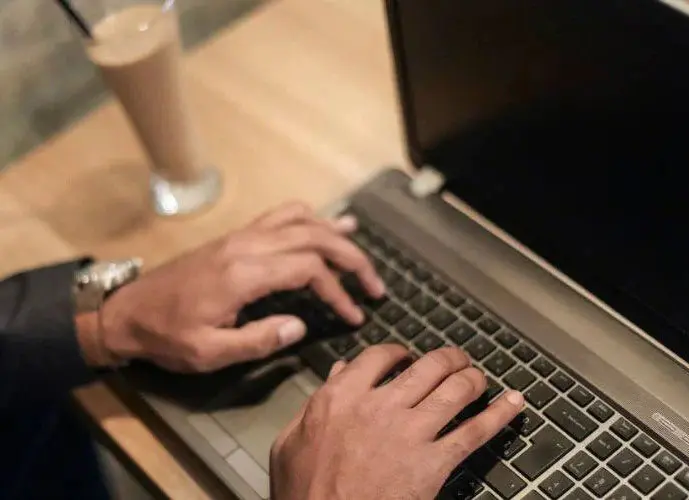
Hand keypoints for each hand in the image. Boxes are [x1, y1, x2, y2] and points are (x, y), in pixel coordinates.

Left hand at [82, 202, 384, 370]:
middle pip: (314, 237)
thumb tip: (300, 327)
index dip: (339, 291)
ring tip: (359, 246)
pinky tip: (324, 225)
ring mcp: (242, 236)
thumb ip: (257, 340)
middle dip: (351, 258)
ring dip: (334, 231)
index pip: (309, 270)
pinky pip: (280, 215)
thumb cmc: (168, 335)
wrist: (128, 311)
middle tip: (375, 284)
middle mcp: (248, 246)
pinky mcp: (236, 236)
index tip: (354, 316)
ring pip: (300, 219)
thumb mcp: (209, 352)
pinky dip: (308, 217)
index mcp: (244, 274)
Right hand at [270, 345, 524, 499]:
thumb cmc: (304, 495)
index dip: (400, 353)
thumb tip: (338, 372)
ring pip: (455, 390)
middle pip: (427, 366)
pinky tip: (514, 403)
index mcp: (341, 397)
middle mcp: (380, 406)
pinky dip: (500, 414)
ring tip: (480, 378)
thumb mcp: (291, 443)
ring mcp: (410, 433)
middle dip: (448, 359)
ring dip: (473, 378)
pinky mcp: (433, 463)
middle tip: (456, 361)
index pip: (380, 356)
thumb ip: (315, 403)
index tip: (407, 357)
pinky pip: (475, 430)